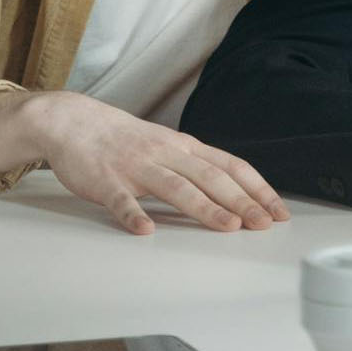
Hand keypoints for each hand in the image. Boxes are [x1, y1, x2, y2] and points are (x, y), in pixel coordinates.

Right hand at [0, 89, 288, 236]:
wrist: (72, 121)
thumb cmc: (124, 140)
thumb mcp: (168, 146)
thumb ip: (197, 165)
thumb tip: (236, 188)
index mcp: (184, 147)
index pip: (231, 166)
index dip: (257, 188)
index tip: (279, 211)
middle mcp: (166, 154)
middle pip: (211, 177)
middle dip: (242, 201)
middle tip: (265, 224)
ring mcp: (135, 167)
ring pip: (175, 187)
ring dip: (204, 207)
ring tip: (228, 226)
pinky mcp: (104, 180)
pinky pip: (120, 199)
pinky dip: (133, 214)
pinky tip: (145, 229)